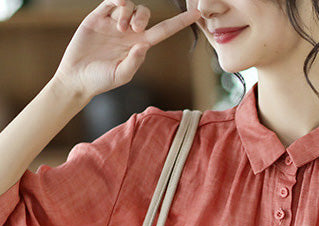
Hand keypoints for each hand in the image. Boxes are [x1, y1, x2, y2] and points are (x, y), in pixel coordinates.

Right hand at [53, 0, 201, 100]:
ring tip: (119, 28)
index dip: (180, 22)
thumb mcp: (122, 76)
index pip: (163, 31)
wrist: (77, 77)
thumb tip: (143, 44)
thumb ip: (134, 62)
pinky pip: (111, 1)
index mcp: (138, 46)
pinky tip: (118, 4)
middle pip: (145, 13)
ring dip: (128, 13)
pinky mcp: (98, 17)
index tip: (197, 14)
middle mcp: (128, 32)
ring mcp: (113, 23)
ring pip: (129, 5)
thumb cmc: (101, 81)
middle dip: (143, 17)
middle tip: (134, 29)